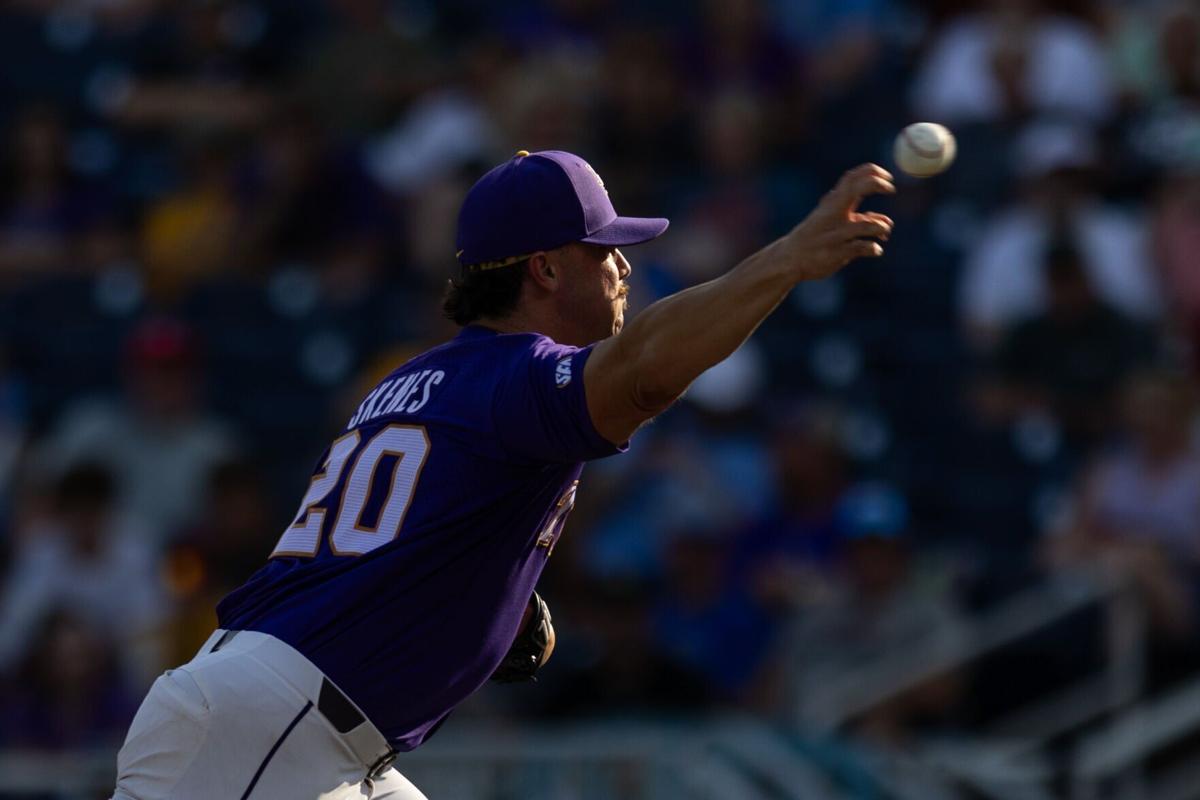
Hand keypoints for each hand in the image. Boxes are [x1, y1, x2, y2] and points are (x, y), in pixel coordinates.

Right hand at [782, 163, 894, 281]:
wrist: (790, 259)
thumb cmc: (815, 237)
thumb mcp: (834, 223)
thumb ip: (859, 218)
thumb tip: (885, 222)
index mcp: (831, 203)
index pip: (852, 178)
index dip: (873, 172)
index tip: (888, 178)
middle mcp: (833, 214)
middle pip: (857, 188)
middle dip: (876, 184)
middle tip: (890, 189)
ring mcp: (835, 234)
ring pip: (869, 225)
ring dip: (882, 227)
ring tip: (883, 234)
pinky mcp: (837, 252)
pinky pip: (864, 247)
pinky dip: (874, 248)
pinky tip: (874, 250)